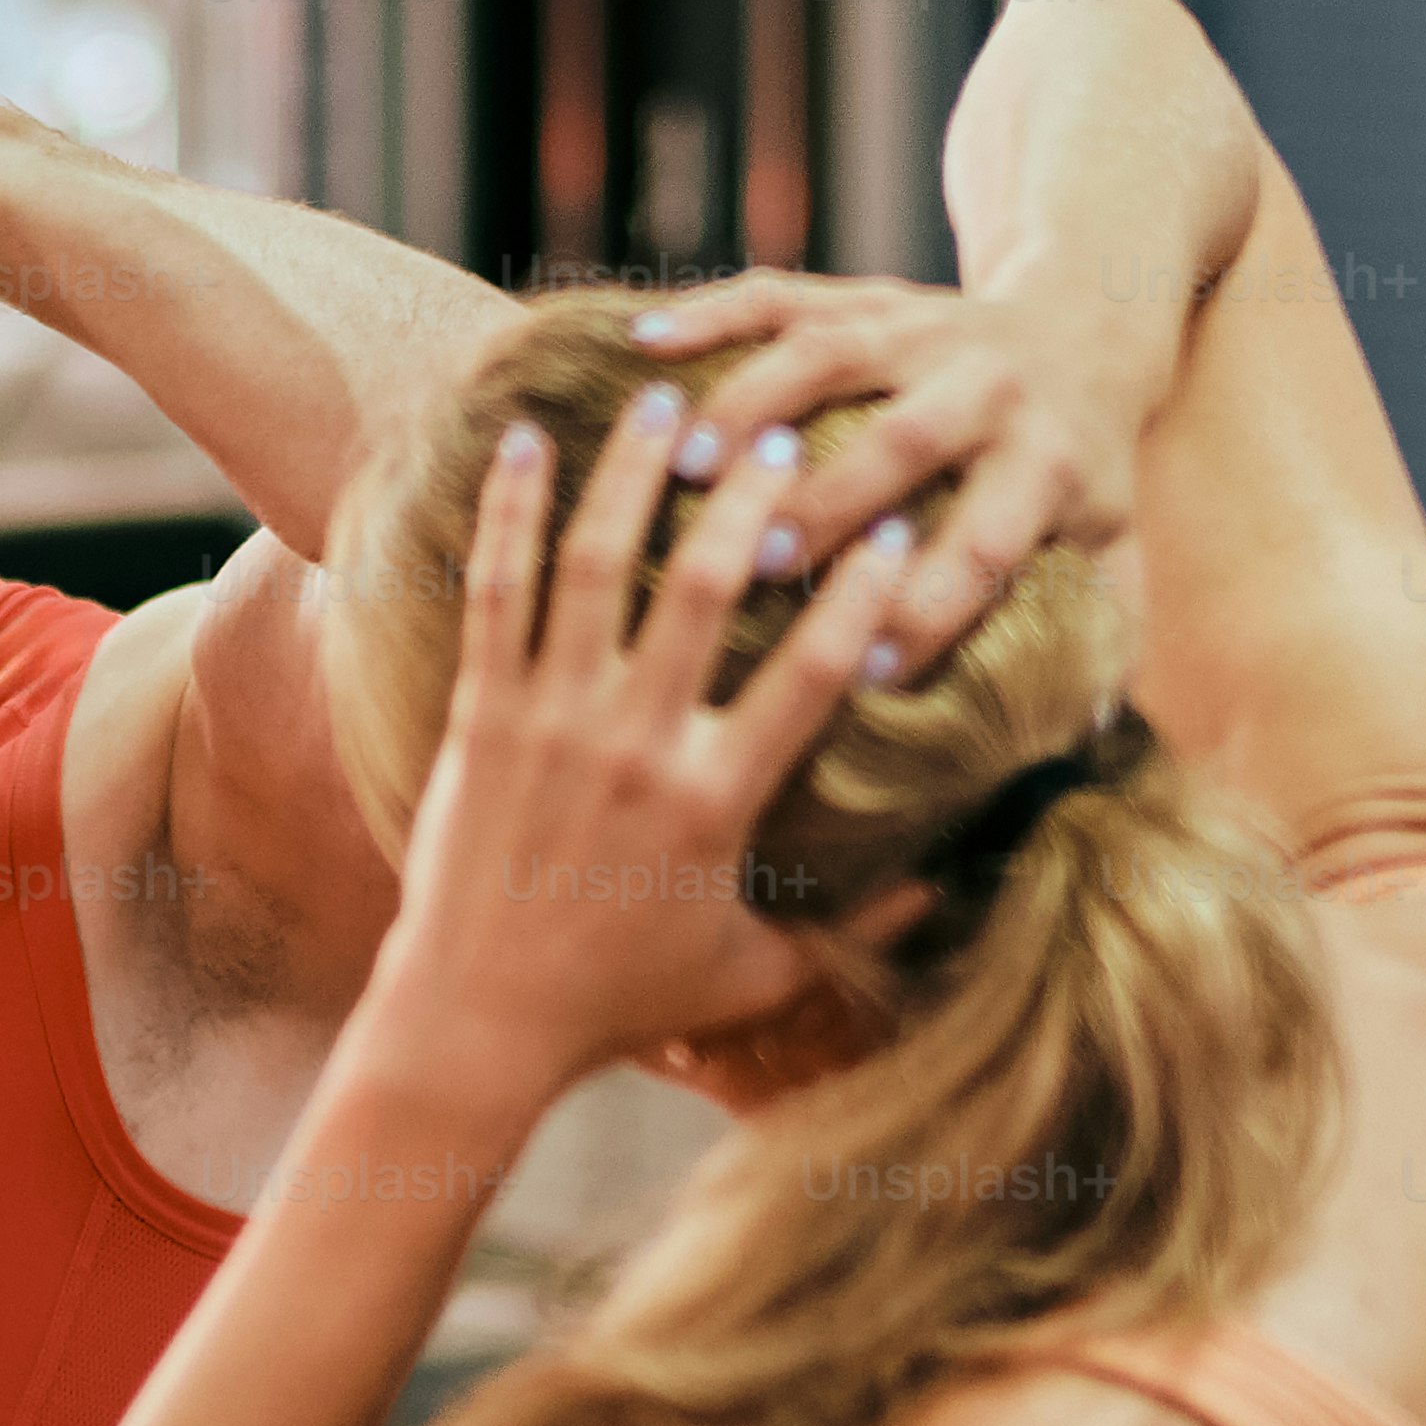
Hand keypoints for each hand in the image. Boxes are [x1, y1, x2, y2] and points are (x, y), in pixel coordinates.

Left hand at [352, 379, 904, 1118]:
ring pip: (594, 566)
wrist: (479, 1022)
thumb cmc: (624, 1003)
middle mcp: (634, 746)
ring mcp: (549, 723)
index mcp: (714, 802)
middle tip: (783, 433)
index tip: (897, 533)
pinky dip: (507, 511)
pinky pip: (492, 593)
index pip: (808, 675)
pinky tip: (523, 440)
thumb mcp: (756, 973)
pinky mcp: (478, 717)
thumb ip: (853, 926)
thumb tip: (947, 883)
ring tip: (666, 402)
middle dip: (748, 499)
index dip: (860, 599)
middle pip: (702, 589)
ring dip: (631, 473)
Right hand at [625, 271, 1159, 671]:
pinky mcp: (863, 296)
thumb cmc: (1082, 463)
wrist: (1089, 318)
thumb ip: (1104, 634)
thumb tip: (1087, 733)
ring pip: (830, 353)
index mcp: (1048, 461)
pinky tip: (644, 344)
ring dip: (752, 405)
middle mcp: (987, 386)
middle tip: (754, 567)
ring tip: (681, 467)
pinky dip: (710, 313)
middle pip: (903, 440)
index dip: (933, 605)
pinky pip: (781, 294)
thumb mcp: (1114, 544)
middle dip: (828, 501)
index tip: (870, 672)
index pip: (986, 542)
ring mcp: (917, 330)